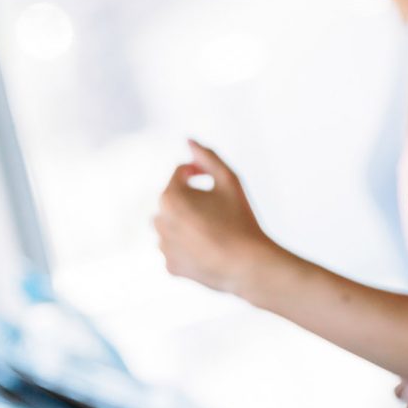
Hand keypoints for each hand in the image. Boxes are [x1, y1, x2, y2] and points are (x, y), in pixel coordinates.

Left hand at [153, 140, 273, 295]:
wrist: (249, 265)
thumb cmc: (240, 219)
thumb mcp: (229, 180)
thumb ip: (207, 157)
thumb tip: (189, 141)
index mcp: (169, 196)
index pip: (179, 173)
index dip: (199, 173)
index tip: (217, 183)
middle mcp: (159, 221)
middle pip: (174, 200)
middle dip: (192, 199)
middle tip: (219, 210)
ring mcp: (163, 246)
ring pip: (173, 225)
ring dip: (188, 222)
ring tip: (215, 230)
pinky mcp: (171, 267)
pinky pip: (177, 249)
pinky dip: (189, 246)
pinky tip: (211, 249)